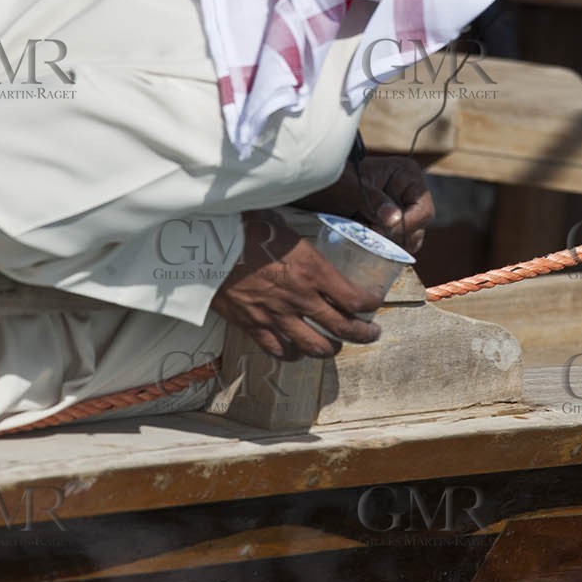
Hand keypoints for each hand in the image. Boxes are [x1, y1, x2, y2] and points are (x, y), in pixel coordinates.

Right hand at [212, 209, 383, 360]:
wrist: (206, 244)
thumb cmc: (246, 226)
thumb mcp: (287, 227)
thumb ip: (304, 242)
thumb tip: (315, 237)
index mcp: (313, 270)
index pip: (355, 298)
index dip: (371, 303)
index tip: (375, 302)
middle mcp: (301, 298)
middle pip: (343, 328)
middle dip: (364, 334)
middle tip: (371, 333)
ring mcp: (277, 316)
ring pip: (315, 347)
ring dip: (331, 349)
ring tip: (336, 346)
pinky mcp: (254, 327)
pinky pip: (280, 351)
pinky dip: (293, 354)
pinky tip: (298, 351)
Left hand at [294, 155, 434, 253]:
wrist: (316, 187)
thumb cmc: (332, 180)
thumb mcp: (349, 187)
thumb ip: (371, 201)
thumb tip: (394, 218)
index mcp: (407, 174)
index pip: (423, 210)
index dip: (405, 225)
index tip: (378, 230)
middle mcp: (410, 192)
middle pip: (418, 228)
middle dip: (393, 236)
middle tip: (366, 232)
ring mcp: (403, 210)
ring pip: (409, 240)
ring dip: (386, 244)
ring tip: (362, 232)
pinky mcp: (393, 226)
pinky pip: (397, 245)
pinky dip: (382, 247)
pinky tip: (363, 237)